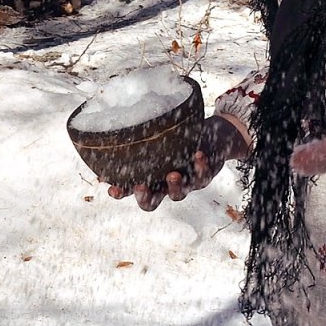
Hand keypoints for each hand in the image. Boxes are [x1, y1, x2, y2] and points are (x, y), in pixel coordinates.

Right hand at [108, 114, 250, 210]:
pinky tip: (198, 154)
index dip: (121, 193)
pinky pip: (203, 176)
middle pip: (152, 203)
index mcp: (151, 178)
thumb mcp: (161, 135)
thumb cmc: (180, 136)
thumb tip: (117, 121)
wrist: (213, 138)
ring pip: (178, 194)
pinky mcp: (204, 176)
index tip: (111, 189)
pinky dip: (200, 166)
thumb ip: (144, 134)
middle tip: (140, 186)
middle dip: (144, 197)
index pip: (131, 190)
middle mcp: (165, 185)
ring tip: (172, 174)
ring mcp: (185, 183)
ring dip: (174, 186)